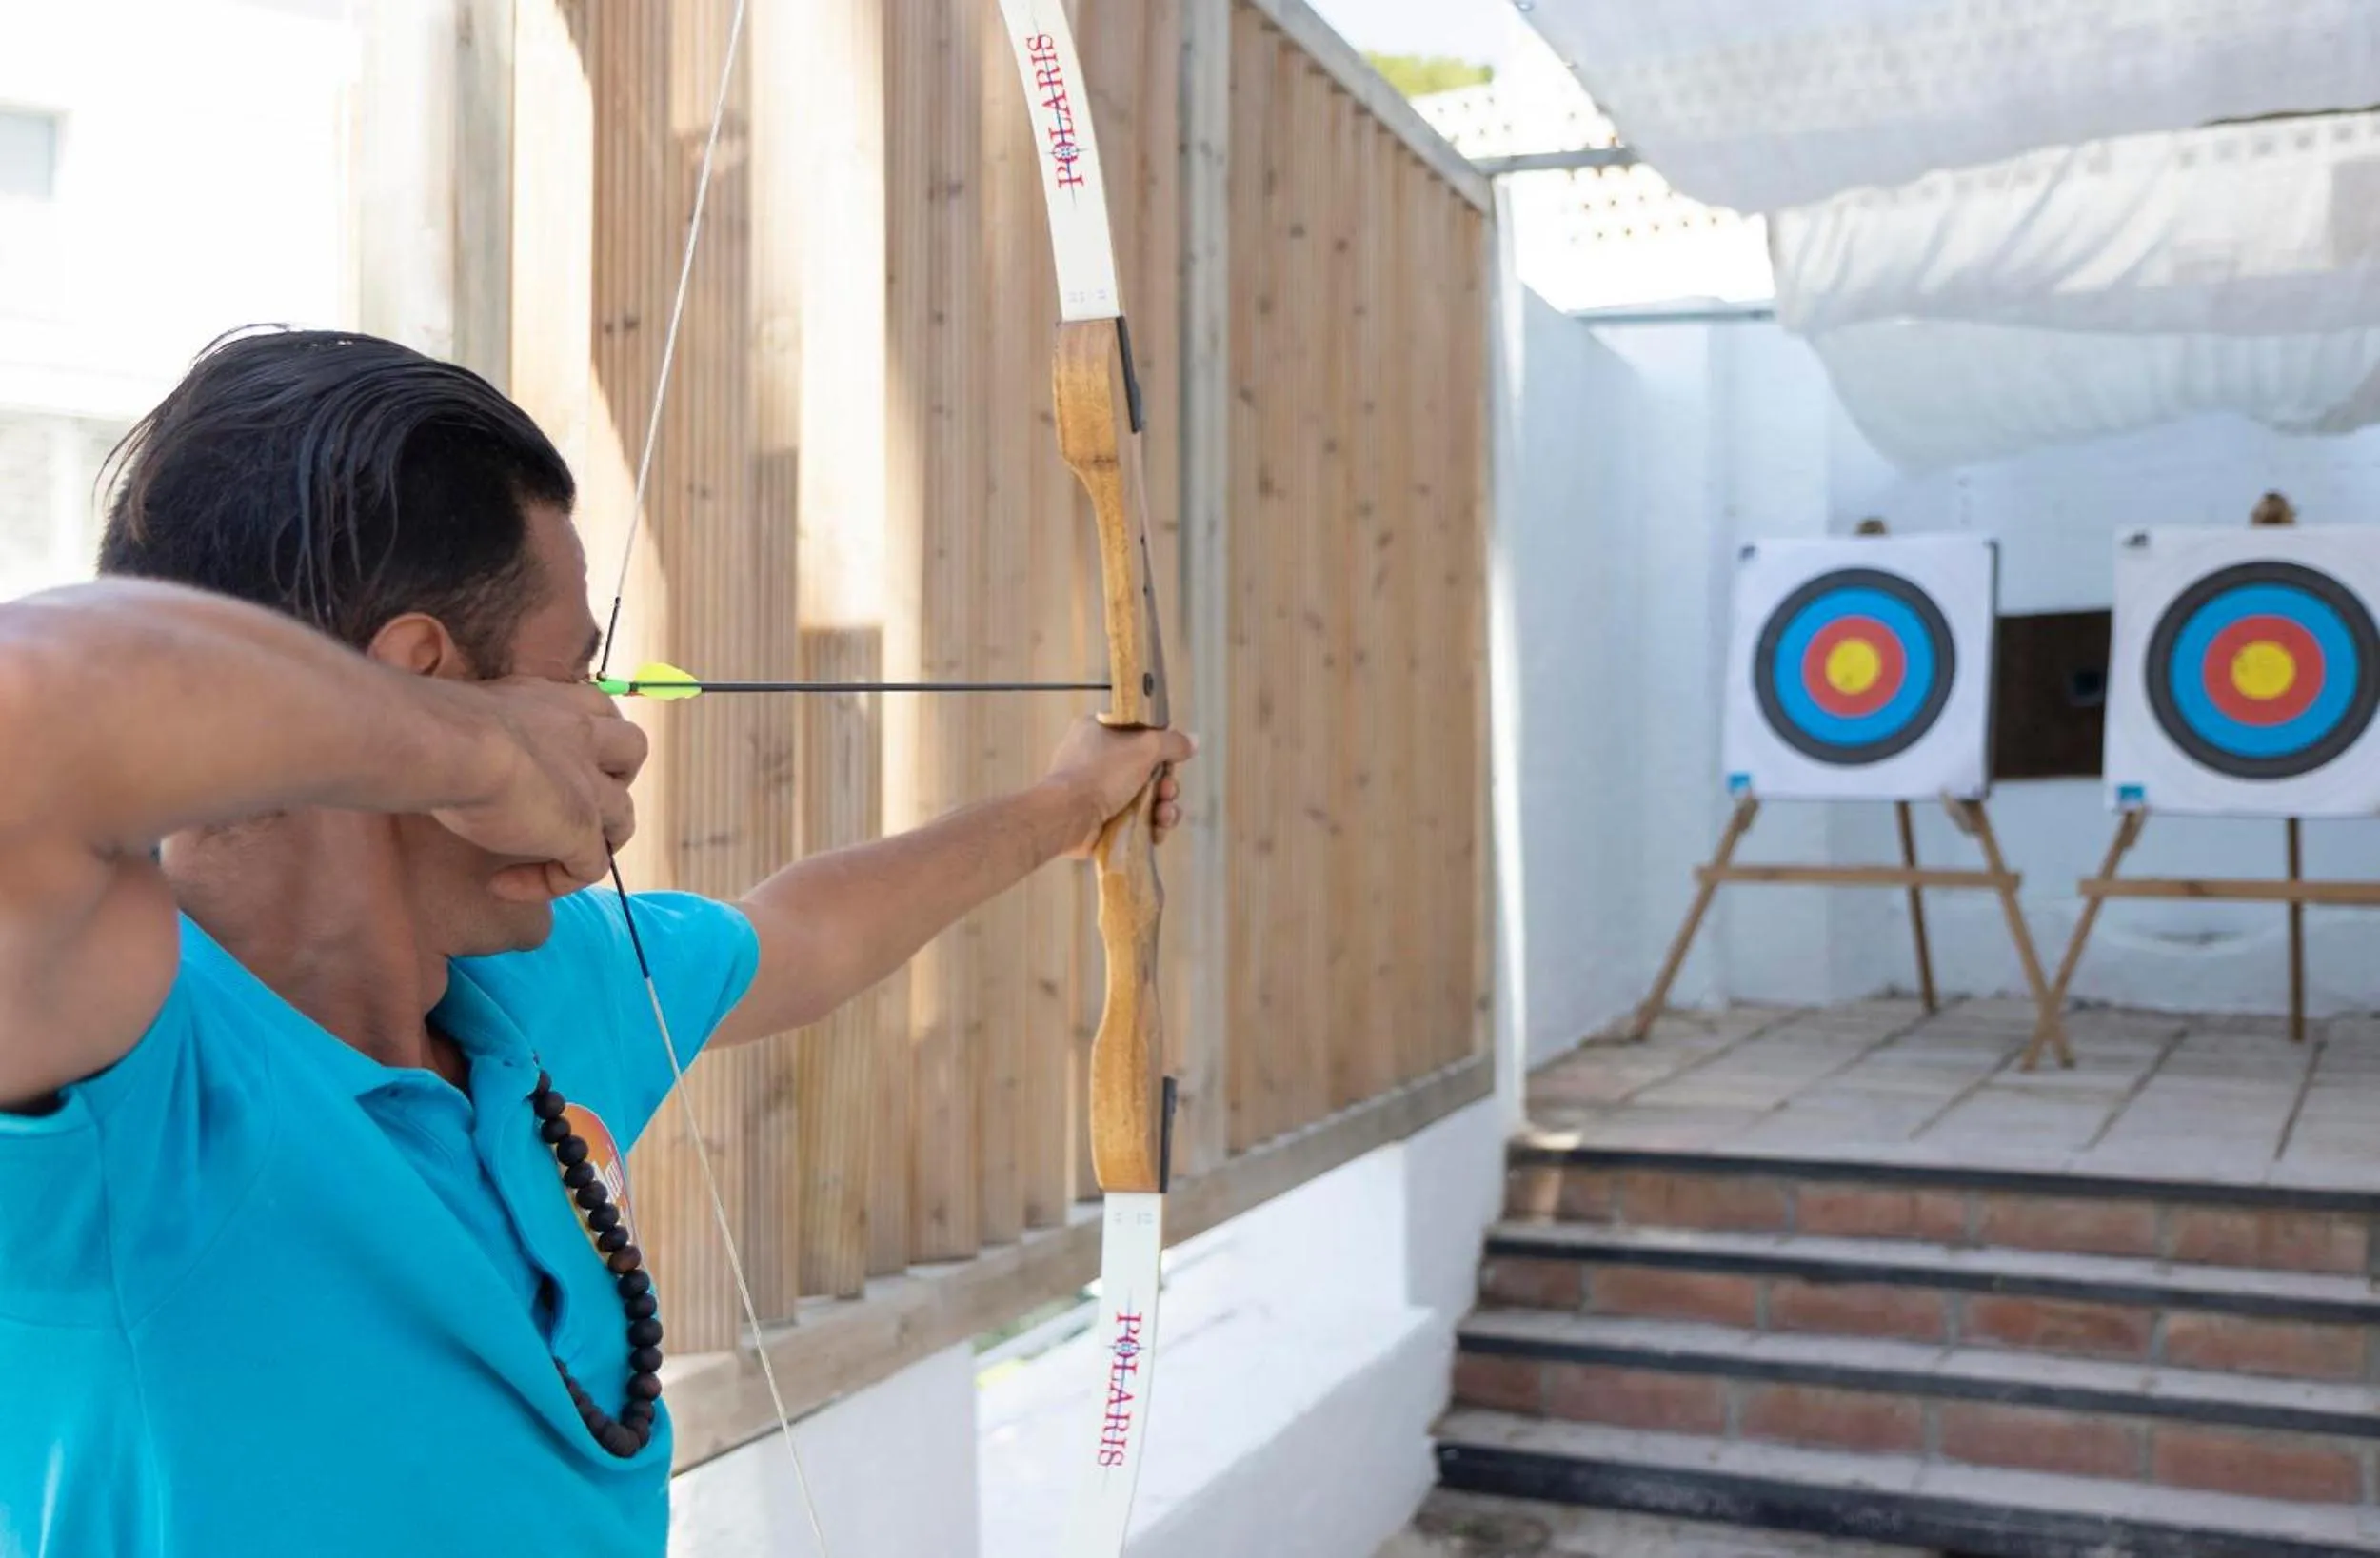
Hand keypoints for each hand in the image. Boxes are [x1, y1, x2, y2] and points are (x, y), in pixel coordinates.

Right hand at [430, 678, 648, 900]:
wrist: (442, 743)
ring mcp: (589, 785)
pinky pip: (590, 869)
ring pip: (624, 816)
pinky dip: (552, 883)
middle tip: (569, 801)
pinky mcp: (582, 830)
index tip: (544, 758)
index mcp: (549, 701)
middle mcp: (580, 734)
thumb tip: (435, 744)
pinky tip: (501, 886)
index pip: (593, 706)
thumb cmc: (428, 724)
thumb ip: (465, 728)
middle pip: (632, 748)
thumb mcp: (455, 715)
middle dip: (615, 776)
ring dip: (592, 841)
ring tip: (540, 857)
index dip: (587, 732)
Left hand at [1042, 716, 1195, 858]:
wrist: (1068, 816)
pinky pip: (1135, 821)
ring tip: (1164, 816)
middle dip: (1166, 785)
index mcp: (1098, 732)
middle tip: (1168, 792)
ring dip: (1163, 808)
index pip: (1140, 735)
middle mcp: (1097, 760)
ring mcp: (1098, 793)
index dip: (1161, 750)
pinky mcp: (1102, 821)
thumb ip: (1172, 743)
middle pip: (1148, 771)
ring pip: (1145, 799)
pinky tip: (1157, 831)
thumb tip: (1193, 740)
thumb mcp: (1143, 748)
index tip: (1171, 761)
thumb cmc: (1101, 773)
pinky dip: (1150, 826)